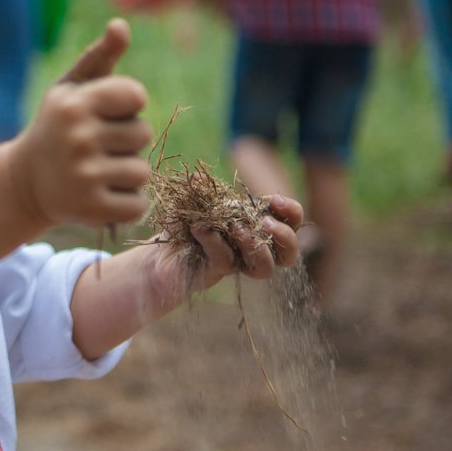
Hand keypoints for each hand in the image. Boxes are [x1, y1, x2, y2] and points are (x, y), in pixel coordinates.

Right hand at [4, 19, 152, 227]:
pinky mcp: (91, 209)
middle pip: (142, 134)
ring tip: (98, 170)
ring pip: (142, 171)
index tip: (105, 113)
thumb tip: (121, 25)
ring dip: (126, 172)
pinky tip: (101, 194)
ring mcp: (84, 176)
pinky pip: (137, 204)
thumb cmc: (57, 125)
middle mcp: (78, 138)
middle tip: (97, 146)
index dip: (127, 105)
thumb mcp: (72, 89)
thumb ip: (100, 56)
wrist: (25, 181)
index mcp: (75, 104)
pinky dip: (126, 202)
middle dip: (126, 140)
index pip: (135, 96)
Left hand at [152, 194, 303, 298]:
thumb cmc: (184, 223)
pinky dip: (215, 243)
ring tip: (237, 229)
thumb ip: (201, 189)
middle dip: (285, 237)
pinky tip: (200, 229)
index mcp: (257, 225)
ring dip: (255, 247)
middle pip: (289, 254)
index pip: (291, 223)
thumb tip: (198, 177)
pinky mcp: (217, 272)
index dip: (292, 212)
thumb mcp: (193, 201)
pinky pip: (226, 261)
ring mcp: (237, 263)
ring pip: (264, 268)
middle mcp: (253, 248)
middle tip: (265, 223)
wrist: (160, 251)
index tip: (276, 200)